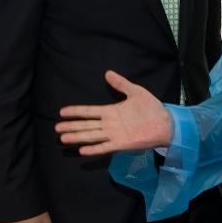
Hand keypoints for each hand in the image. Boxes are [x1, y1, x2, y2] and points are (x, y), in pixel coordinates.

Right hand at [55, 70, 172, 155]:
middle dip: (71, 126)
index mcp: (111, 112)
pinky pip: (105, 147)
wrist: (165, 122)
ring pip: (91, 136)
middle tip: (56, 128)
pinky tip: (82, 150)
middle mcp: (109, 124)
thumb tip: (107, 72)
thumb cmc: (151, 108)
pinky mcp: (122, 144)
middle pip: (86, 125)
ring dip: (77, 137)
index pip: (89, 112)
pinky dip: (94, 149)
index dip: (76, 111)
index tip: (62, 112)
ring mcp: (114, 134)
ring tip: (63, 138)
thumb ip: (121, 84)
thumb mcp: (135, 92)